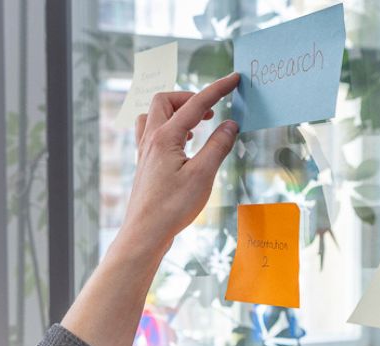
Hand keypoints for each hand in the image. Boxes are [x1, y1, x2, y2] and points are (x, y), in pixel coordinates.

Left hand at [117, 73, 240, 254]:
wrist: (146, 233)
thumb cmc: (172, 207)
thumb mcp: (203, 176)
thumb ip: (218, 146)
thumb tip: (231, 124)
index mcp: (166, 137)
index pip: (195, 104)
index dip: (217, 89)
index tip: (234, 79)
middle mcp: (151, 140)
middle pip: (164, 101)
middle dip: (189, 98)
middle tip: (210, 111)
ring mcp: (145, 153)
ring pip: (153, 117)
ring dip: (175, 113)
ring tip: (196, 126)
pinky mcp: (145, 166)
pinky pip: (152, 134)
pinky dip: (169, 130)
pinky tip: (183, 146)